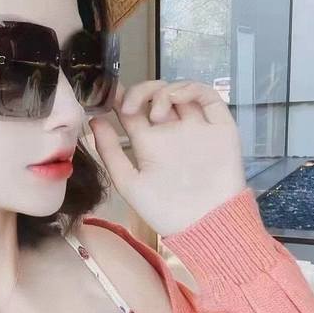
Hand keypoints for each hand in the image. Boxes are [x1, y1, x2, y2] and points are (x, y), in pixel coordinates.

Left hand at [88, 79, 246, 236]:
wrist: (204, 224)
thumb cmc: (164, 210)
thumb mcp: (128, 182)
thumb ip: (110, 152)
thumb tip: (94, 121)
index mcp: (150, 144)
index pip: (133, 113)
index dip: (121, 99)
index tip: (108, 93)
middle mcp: (172, 133)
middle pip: (155, 97)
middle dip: (140, 92)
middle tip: (129, 106)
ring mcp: (195, 127)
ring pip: (179, 92)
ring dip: (162, 91)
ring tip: (155, 114)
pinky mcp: (219, 126)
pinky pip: (207, 96)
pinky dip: (190, 88)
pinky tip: (176, 98)